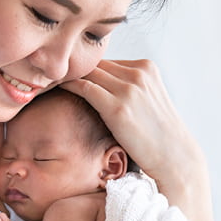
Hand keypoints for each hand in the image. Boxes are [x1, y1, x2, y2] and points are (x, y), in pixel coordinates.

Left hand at [60, 59, 217, 220]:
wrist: (175, 159)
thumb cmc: (157, 136)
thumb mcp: (147, 102)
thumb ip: (128, 88)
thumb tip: (100, 86)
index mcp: (146, 67)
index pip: (106, 61)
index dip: (86, 69)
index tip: (65, 74)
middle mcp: (138, 73)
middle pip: (95, 63)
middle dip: (74, 69)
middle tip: (48, 73)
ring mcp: (129, 88)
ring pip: (86, 72)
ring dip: (66, 75)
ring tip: (46, 80)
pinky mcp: (118, 107)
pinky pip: (83, 87)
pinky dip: (66, 85)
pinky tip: (54, 90)